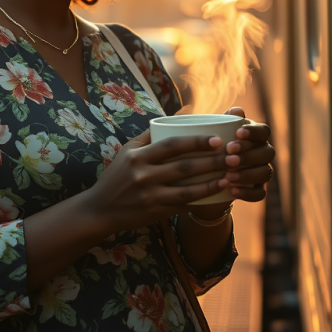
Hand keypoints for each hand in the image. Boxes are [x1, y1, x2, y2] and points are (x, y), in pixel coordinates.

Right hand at [87, 129, 231, 234]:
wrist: (99, 209)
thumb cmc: (116, 176)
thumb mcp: (127, 151)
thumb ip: (148, 136)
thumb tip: (173, 119)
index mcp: (138, 156)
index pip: (172, 145)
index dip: (196, 141)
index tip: (217, 140)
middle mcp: (143, 175)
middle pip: (184, 167)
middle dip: (211, 162)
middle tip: (232, 157)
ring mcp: (150, 196)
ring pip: (187, 191)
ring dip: (211, 184)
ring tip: (229, 177)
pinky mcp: (154, 213)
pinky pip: (182, 207)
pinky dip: (200, 202)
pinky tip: (215, 196)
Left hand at [216, 106, 273, 202]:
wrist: (207, 176)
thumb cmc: (214, 147)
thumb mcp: (217, 134)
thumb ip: (226, 121)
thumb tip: (236, 110)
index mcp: (256, 137)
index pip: (264, 131)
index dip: (254, 132)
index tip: (238, 133)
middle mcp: (263, 153)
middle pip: (267, 153)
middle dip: (249, 154)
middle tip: (230, 155)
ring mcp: (262, 172)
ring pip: (265, 173)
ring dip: (247, 174)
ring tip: (227, 175)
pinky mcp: (258, 190)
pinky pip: (260, 194)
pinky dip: (247, 193)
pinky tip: (232, 190)